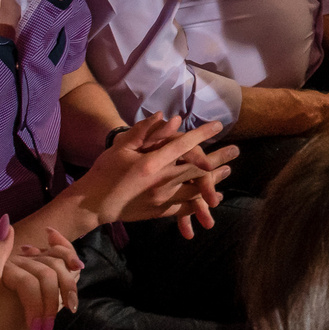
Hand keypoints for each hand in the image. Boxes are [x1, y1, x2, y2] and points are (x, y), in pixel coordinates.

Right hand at [72, 114, 236, 234]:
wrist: (92, 204)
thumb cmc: (105, 172)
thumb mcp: (121, 147)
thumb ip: (144, 132)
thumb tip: (167, 117)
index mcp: (152, 163)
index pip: (184, 145)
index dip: (203, 134)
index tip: (218, 126)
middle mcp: (161, 181)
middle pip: (198, 168)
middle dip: (219, 158)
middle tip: (236, 150)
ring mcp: (162, 199)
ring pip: (196, 188)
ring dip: (214, 180)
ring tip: (228, 170)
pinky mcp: (161, 212)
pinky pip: (187, 207)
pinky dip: (201, 201)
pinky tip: (212, 197)